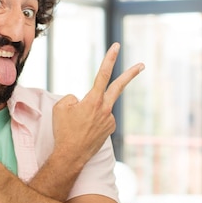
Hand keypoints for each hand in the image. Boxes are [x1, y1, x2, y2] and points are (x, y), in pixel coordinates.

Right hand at [52, 42, 143, 165]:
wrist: (71, 155)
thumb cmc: (64, 130)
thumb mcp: (60, 107)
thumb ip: (72, 97)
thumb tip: (81, 99)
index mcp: (93, 100)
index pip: (103, 74)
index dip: (110, 59)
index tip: (116, 47)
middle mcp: (105, 109)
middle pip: (119, 87)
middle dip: (131, 74)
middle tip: (142, 64)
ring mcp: (109, 120)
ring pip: (100, 106)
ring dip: (90, 110)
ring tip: (79, 125)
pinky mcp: (110, 128)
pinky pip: (101, 117)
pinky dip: (92, 120)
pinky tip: (85, 129)